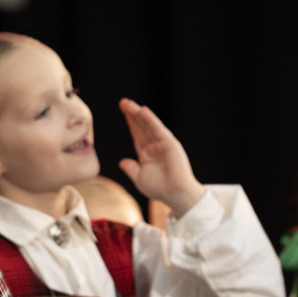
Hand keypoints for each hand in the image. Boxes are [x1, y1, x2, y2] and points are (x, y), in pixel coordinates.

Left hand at [116, 99, 206, 215]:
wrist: (175, 194)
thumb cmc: (160, 189)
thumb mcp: (139, 178)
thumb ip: (131, 168)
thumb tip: (122, 162)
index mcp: (147, 153)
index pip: (137, 134)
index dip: (130, 122)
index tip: (122, 111)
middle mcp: (155, 146)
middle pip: (141, 126)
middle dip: (132, 114)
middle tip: (123, 102)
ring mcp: (163, 143)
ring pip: (148, 125)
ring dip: (138, 114)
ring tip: (128, 104)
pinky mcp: (170, 144)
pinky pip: (158, 129)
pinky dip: (150, 120)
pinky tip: (142, 111)